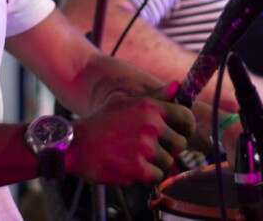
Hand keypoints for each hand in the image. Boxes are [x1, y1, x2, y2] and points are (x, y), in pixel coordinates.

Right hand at [67, 81, 194, 185]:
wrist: (76, 145)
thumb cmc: (101, 122)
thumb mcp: (126, 102)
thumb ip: (155, 96)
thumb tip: (177, 85)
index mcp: (150, 106)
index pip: (186, 118)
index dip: (186, 129)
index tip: (180, 134)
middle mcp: (151, 125)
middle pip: (180, 144)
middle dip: (169, 149)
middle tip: (151, 150)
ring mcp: (144, 147)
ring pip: (168, 162)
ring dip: (156, 164)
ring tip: (136, 157)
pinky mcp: (137, 168)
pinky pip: (157, 177)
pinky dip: (147, 176)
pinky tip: (132, 167)